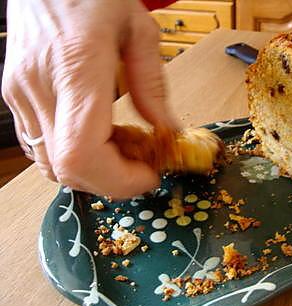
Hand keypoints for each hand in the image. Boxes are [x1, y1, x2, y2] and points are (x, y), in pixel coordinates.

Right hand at [2, 0, 176, 198]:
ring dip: (93, 170)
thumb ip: (152, 85)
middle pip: (67, 170)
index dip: (118, 179)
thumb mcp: (138, 30)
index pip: (82, 153)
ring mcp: (20, 96)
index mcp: (76, 65)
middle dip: (112, 180)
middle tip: (141, 164)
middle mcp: (39, 87)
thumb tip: (167, 131)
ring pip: (51, 166)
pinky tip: (97, 137)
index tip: (148, 175)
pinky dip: (74, 156)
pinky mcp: (15, 98)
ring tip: (121, 147)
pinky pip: (41, 149)